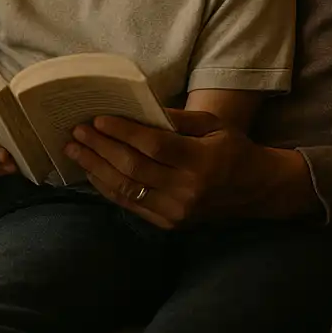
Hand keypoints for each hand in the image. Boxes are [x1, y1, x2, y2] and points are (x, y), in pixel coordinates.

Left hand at [63, 108, 281, 229]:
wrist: (255, 190)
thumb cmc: (233, 149)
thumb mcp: (213, 125)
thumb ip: (178, 118)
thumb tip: (137, 109)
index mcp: (201, 161)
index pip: (153, 146)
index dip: (123, 132)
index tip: (98, 119)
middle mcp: (187, 190)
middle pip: (134, 168)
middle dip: (101, 148)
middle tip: (77, 132)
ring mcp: (177, 211)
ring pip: (127, 189)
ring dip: (96, 168)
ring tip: (75, 151)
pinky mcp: (169, 223)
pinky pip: (131, 205)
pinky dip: (108, 188)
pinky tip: (93, 171)